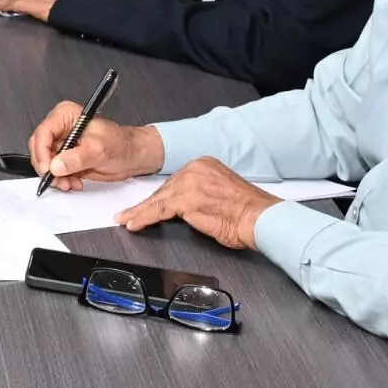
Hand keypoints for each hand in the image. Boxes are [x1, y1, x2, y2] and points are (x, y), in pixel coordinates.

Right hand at [24, 107, 163, 191]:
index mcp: (67, 116)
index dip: (42, 153)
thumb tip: (56, 165)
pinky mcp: (67, 157)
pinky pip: (55, 170)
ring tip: (69, 183)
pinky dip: (61, 180)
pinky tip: (74, 182)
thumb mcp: (99, 150)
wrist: (133, 156)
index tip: (48, 169)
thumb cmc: (122, 144)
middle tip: (58, 180)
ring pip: (46, 162)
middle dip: (48, 167)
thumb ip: (76, 158)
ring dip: (55, 177)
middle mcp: (62, 128)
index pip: (43, 133)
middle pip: (40, 148)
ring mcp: (63, 143)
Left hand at [118, 157, 281, 249]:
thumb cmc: (249, 213)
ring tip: (126, 219)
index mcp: (205, 165)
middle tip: (129, 214)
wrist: (261, 219)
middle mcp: (196, 169)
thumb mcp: (222, 195)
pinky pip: (158, 210)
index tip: (147, 205)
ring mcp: (190, 183)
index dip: (160, 197)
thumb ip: (201, 195)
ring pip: (158, 199)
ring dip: (139, 212)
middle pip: (164, 190)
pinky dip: (143, 218)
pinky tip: (133, 223)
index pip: (176, 182)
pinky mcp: (187, 200)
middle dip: (146, 205)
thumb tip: (187, 207)